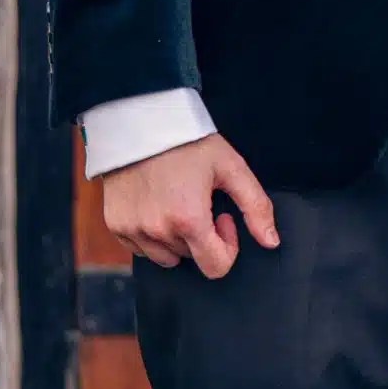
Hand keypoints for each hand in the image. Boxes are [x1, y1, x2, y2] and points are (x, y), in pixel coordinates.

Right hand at [99, 134, 279, 279]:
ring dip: (177, 239)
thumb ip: (255, 206)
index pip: (215, 267)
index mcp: (188, 219)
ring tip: (176, 202)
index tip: (223, 218)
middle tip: (200, 202)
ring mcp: (132, 230)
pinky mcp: (116, 225)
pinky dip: (152, 236)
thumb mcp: (230, 167)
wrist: (139, 121)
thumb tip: (271, 241)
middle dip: (202, 236)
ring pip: (166, 256)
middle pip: (192, 258)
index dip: (227, 246)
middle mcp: (157, 230)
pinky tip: (156, 205)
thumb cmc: (187, 141)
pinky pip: (142, 249)